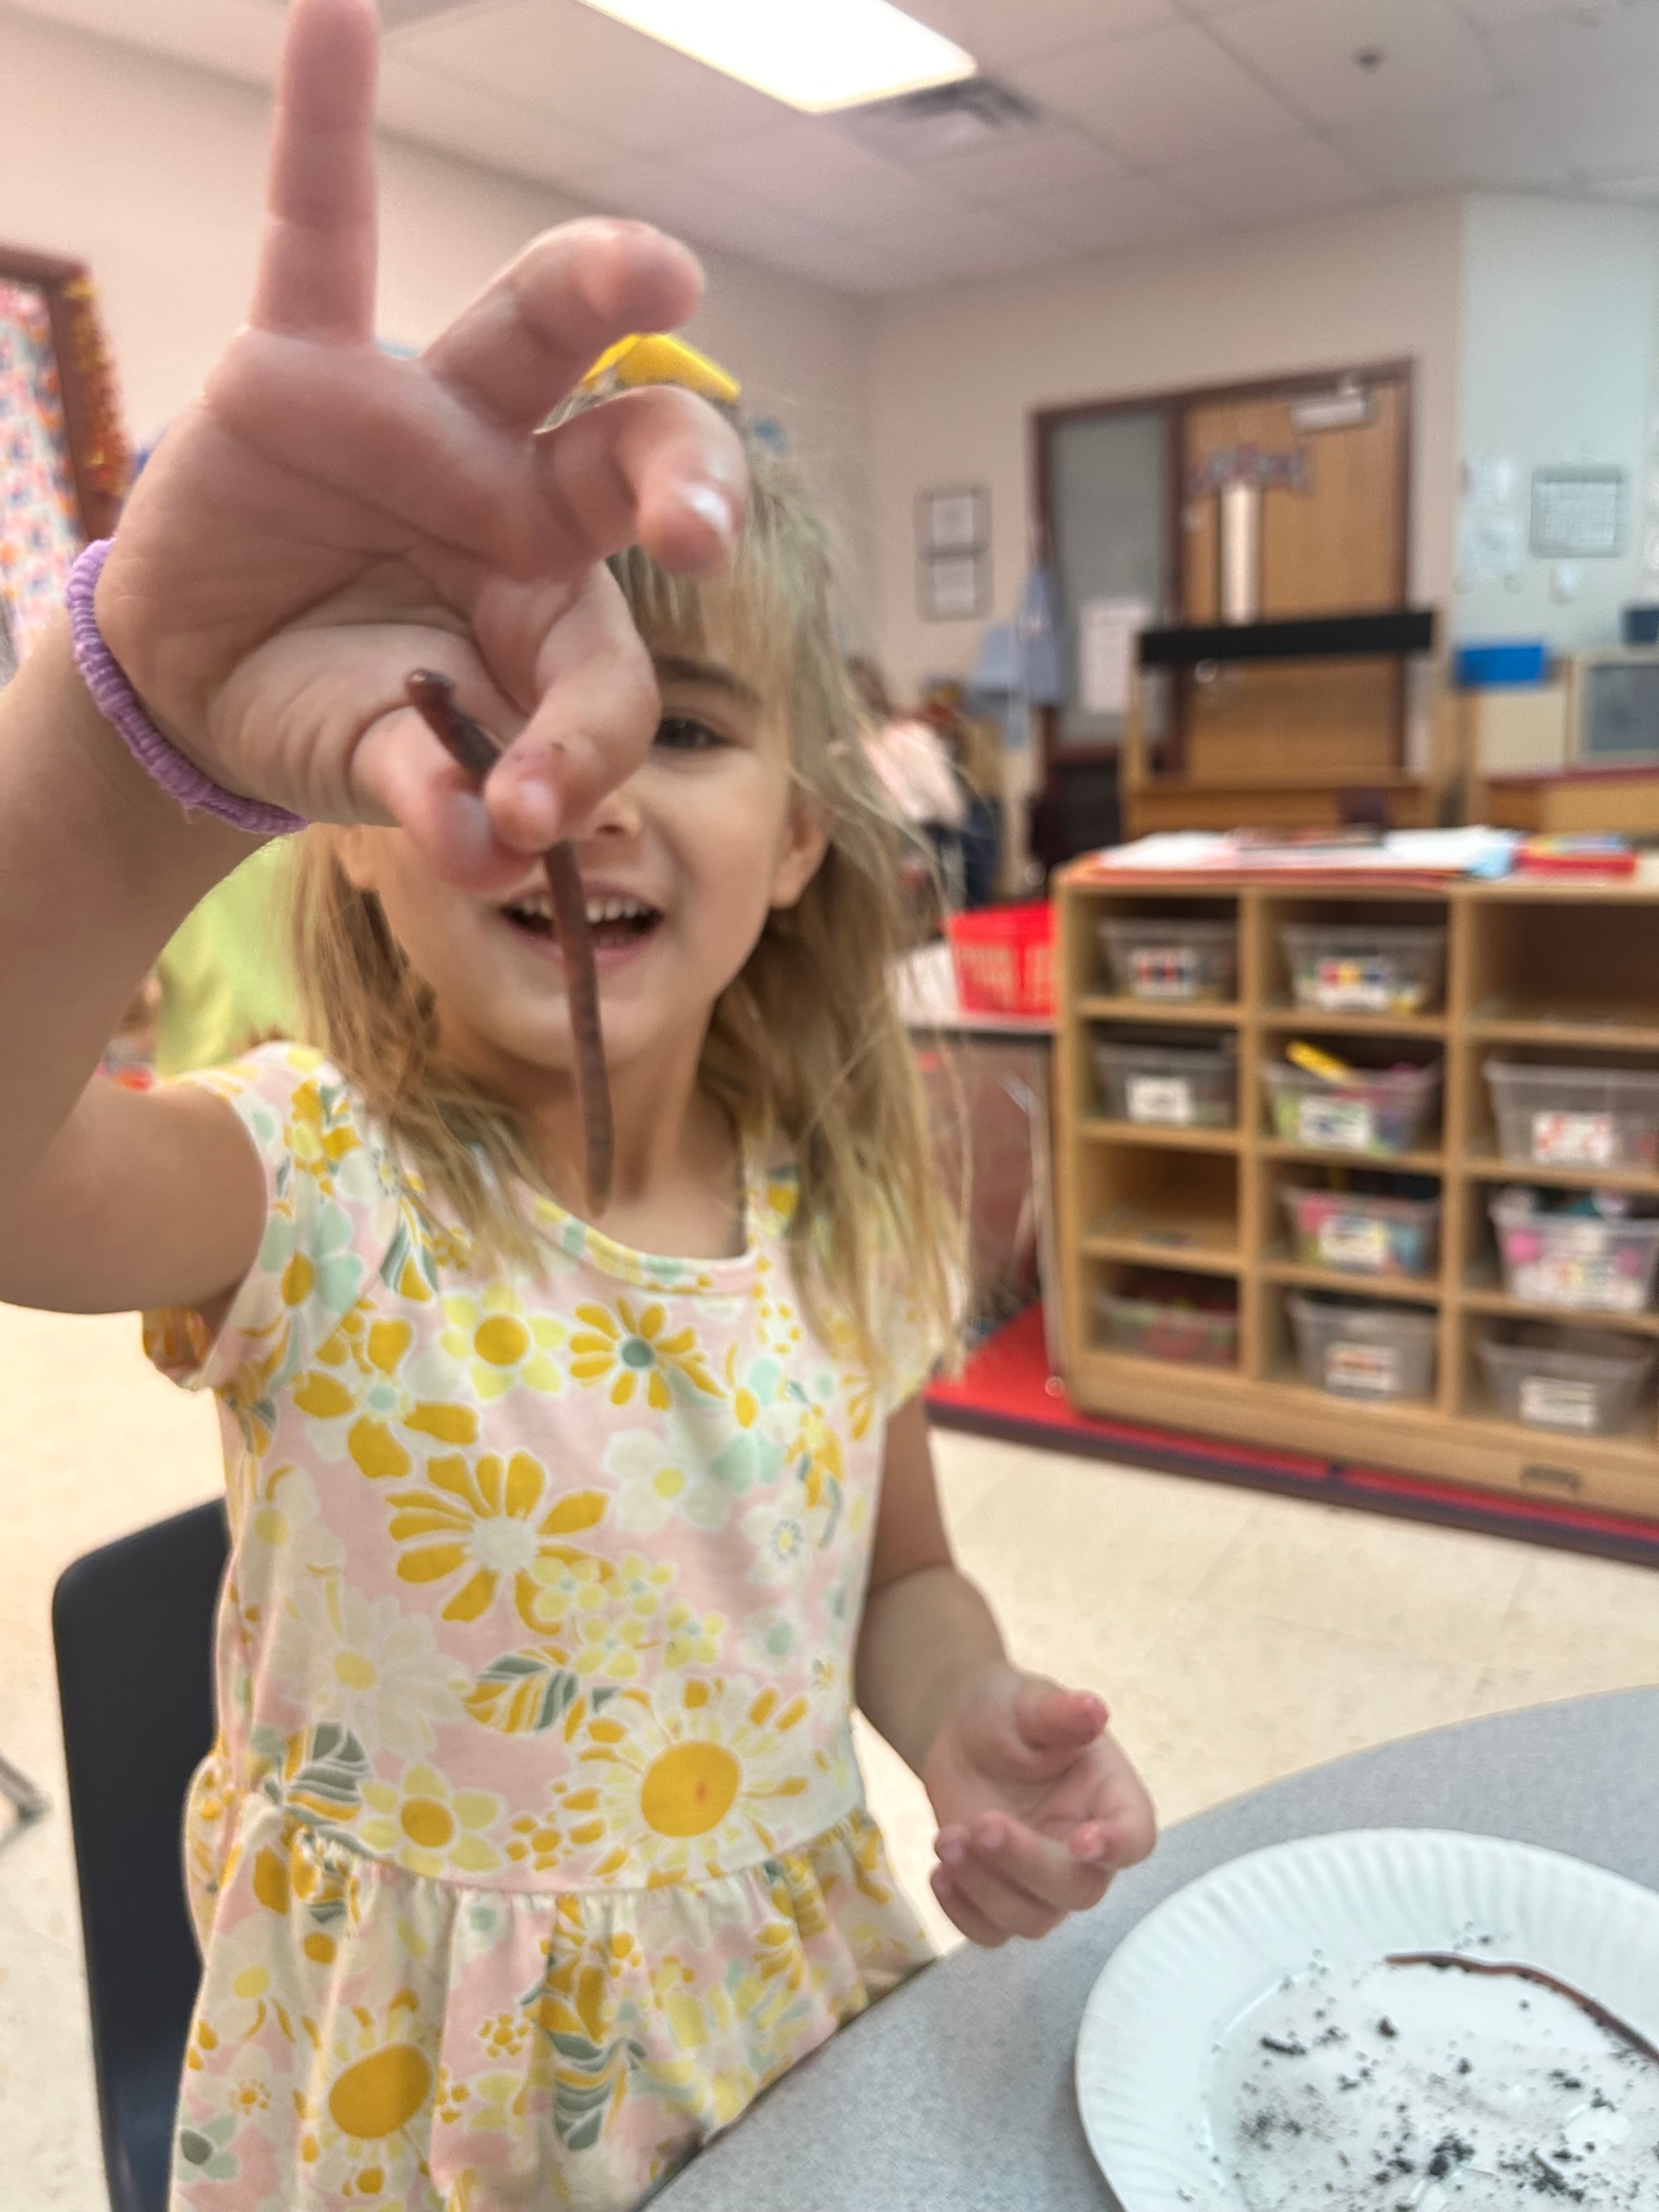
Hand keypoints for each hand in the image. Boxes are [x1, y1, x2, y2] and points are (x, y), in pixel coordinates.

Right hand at [96, 0, 745, 887]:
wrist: (211, 686)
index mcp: (559, 610)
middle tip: (696, 535)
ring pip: (529, 335)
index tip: (524, 821)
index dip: (581, 746)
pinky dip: (321, 133)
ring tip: (657, 270)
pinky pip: (319, 235)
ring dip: (593, 289)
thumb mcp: (386, 777)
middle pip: (634, 458)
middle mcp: (520, 501)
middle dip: (682, 484)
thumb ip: (442, 804)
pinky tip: (336, 16)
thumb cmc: (336, 721)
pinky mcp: (307, 368)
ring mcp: (427, 422)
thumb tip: (499, 855)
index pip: (612, 668)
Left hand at [922, 1664, 1155, 1947]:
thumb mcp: (1030, 1703)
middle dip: (1027, 1864)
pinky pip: (992, 1933)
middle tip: (981, 1824)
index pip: (1136, 1838)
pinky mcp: (1001, 1896)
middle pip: (1078, 1890)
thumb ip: (1060, 1713)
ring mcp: (1043, 1881)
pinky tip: (939, 1873)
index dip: (1117, 1848)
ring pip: (1033, 1919)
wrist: (964, 1734)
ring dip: (985, 1889)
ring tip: (946, 1838)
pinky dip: (963, 1915)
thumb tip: (1092, 1709)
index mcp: (1110, 1799)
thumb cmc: (1010, 1714)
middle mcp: (1085, 1851)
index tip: (1082, 1841)